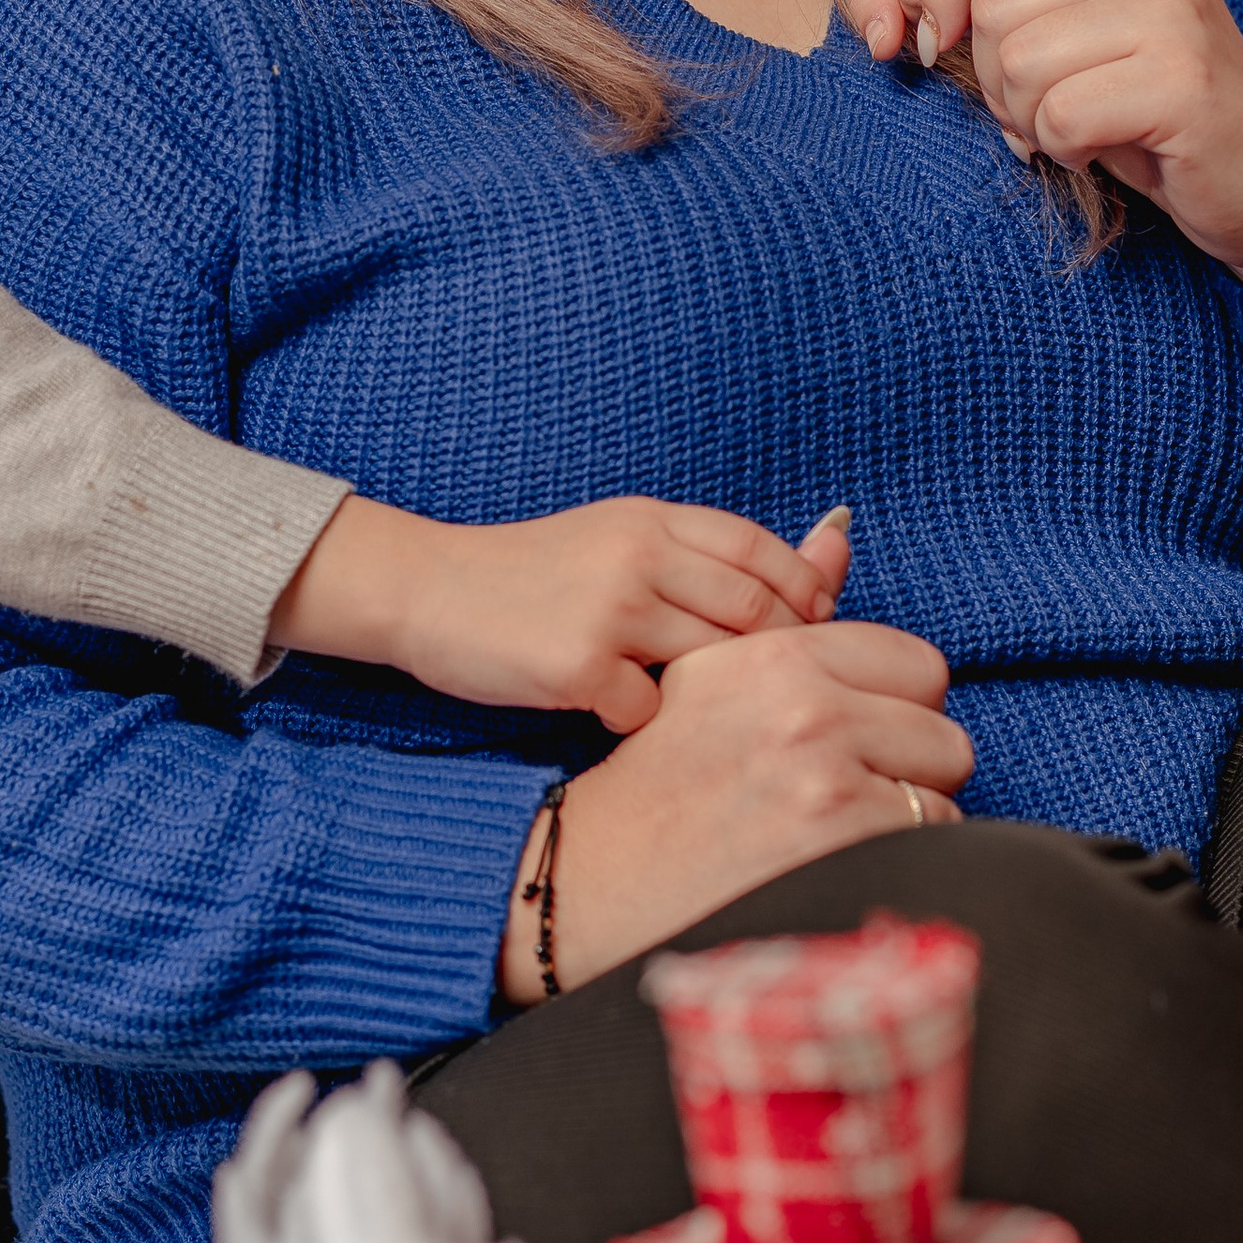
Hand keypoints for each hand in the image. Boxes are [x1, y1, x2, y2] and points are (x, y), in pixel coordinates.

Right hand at [268, 493, 851, 732]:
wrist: (425, 589)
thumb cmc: (528, 574)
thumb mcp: (615, 536)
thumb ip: (697, 553)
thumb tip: (817, 567)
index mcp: (650, 519)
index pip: (760, 550)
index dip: (802, 593)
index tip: (811, 631)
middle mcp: (637, 555)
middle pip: (754, 610)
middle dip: (780, 656)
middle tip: (776, 691)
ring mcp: (608, 610)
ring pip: (714, 662)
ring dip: (719, 694)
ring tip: (708, 712)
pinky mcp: (576, 666)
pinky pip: (649, 711)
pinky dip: (648, 723)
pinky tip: (622, 717)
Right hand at [498, 618, 971, 1003]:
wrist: (593, 877)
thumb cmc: (653, 780)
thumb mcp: (710, 675)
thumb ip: (786, 606)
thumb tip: (838, 532)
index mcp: (776, 656)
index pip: (917, 666)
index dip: (895, 711)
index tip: (856, 742)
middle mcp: (803, 708)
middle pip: (944, 728)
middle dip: (911, 767)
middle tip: (847, 794)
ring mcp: (822, 779)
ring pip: (943, 791)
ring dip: (904, 818)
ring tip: (834, 834)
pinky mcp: (838, 845)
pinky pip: (927, 844)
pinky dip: (898, 864)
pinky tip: (837, 868)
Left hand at [917, 0, 1242, 314]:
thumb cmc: (1159, 110)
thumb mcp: (1090, 31)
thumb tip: (924, 18)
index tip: (941, 42)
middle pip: (993, 7)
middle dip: (993, 78)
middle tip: (1040, 109)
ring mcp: (1171, 13)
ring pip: (1018, 63)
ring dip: (1026, 118)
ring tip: (1074, 129)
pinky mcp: (1180, 81)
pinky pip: (1059, 116)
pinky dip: (1063, 150)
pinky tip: (1100, 151)